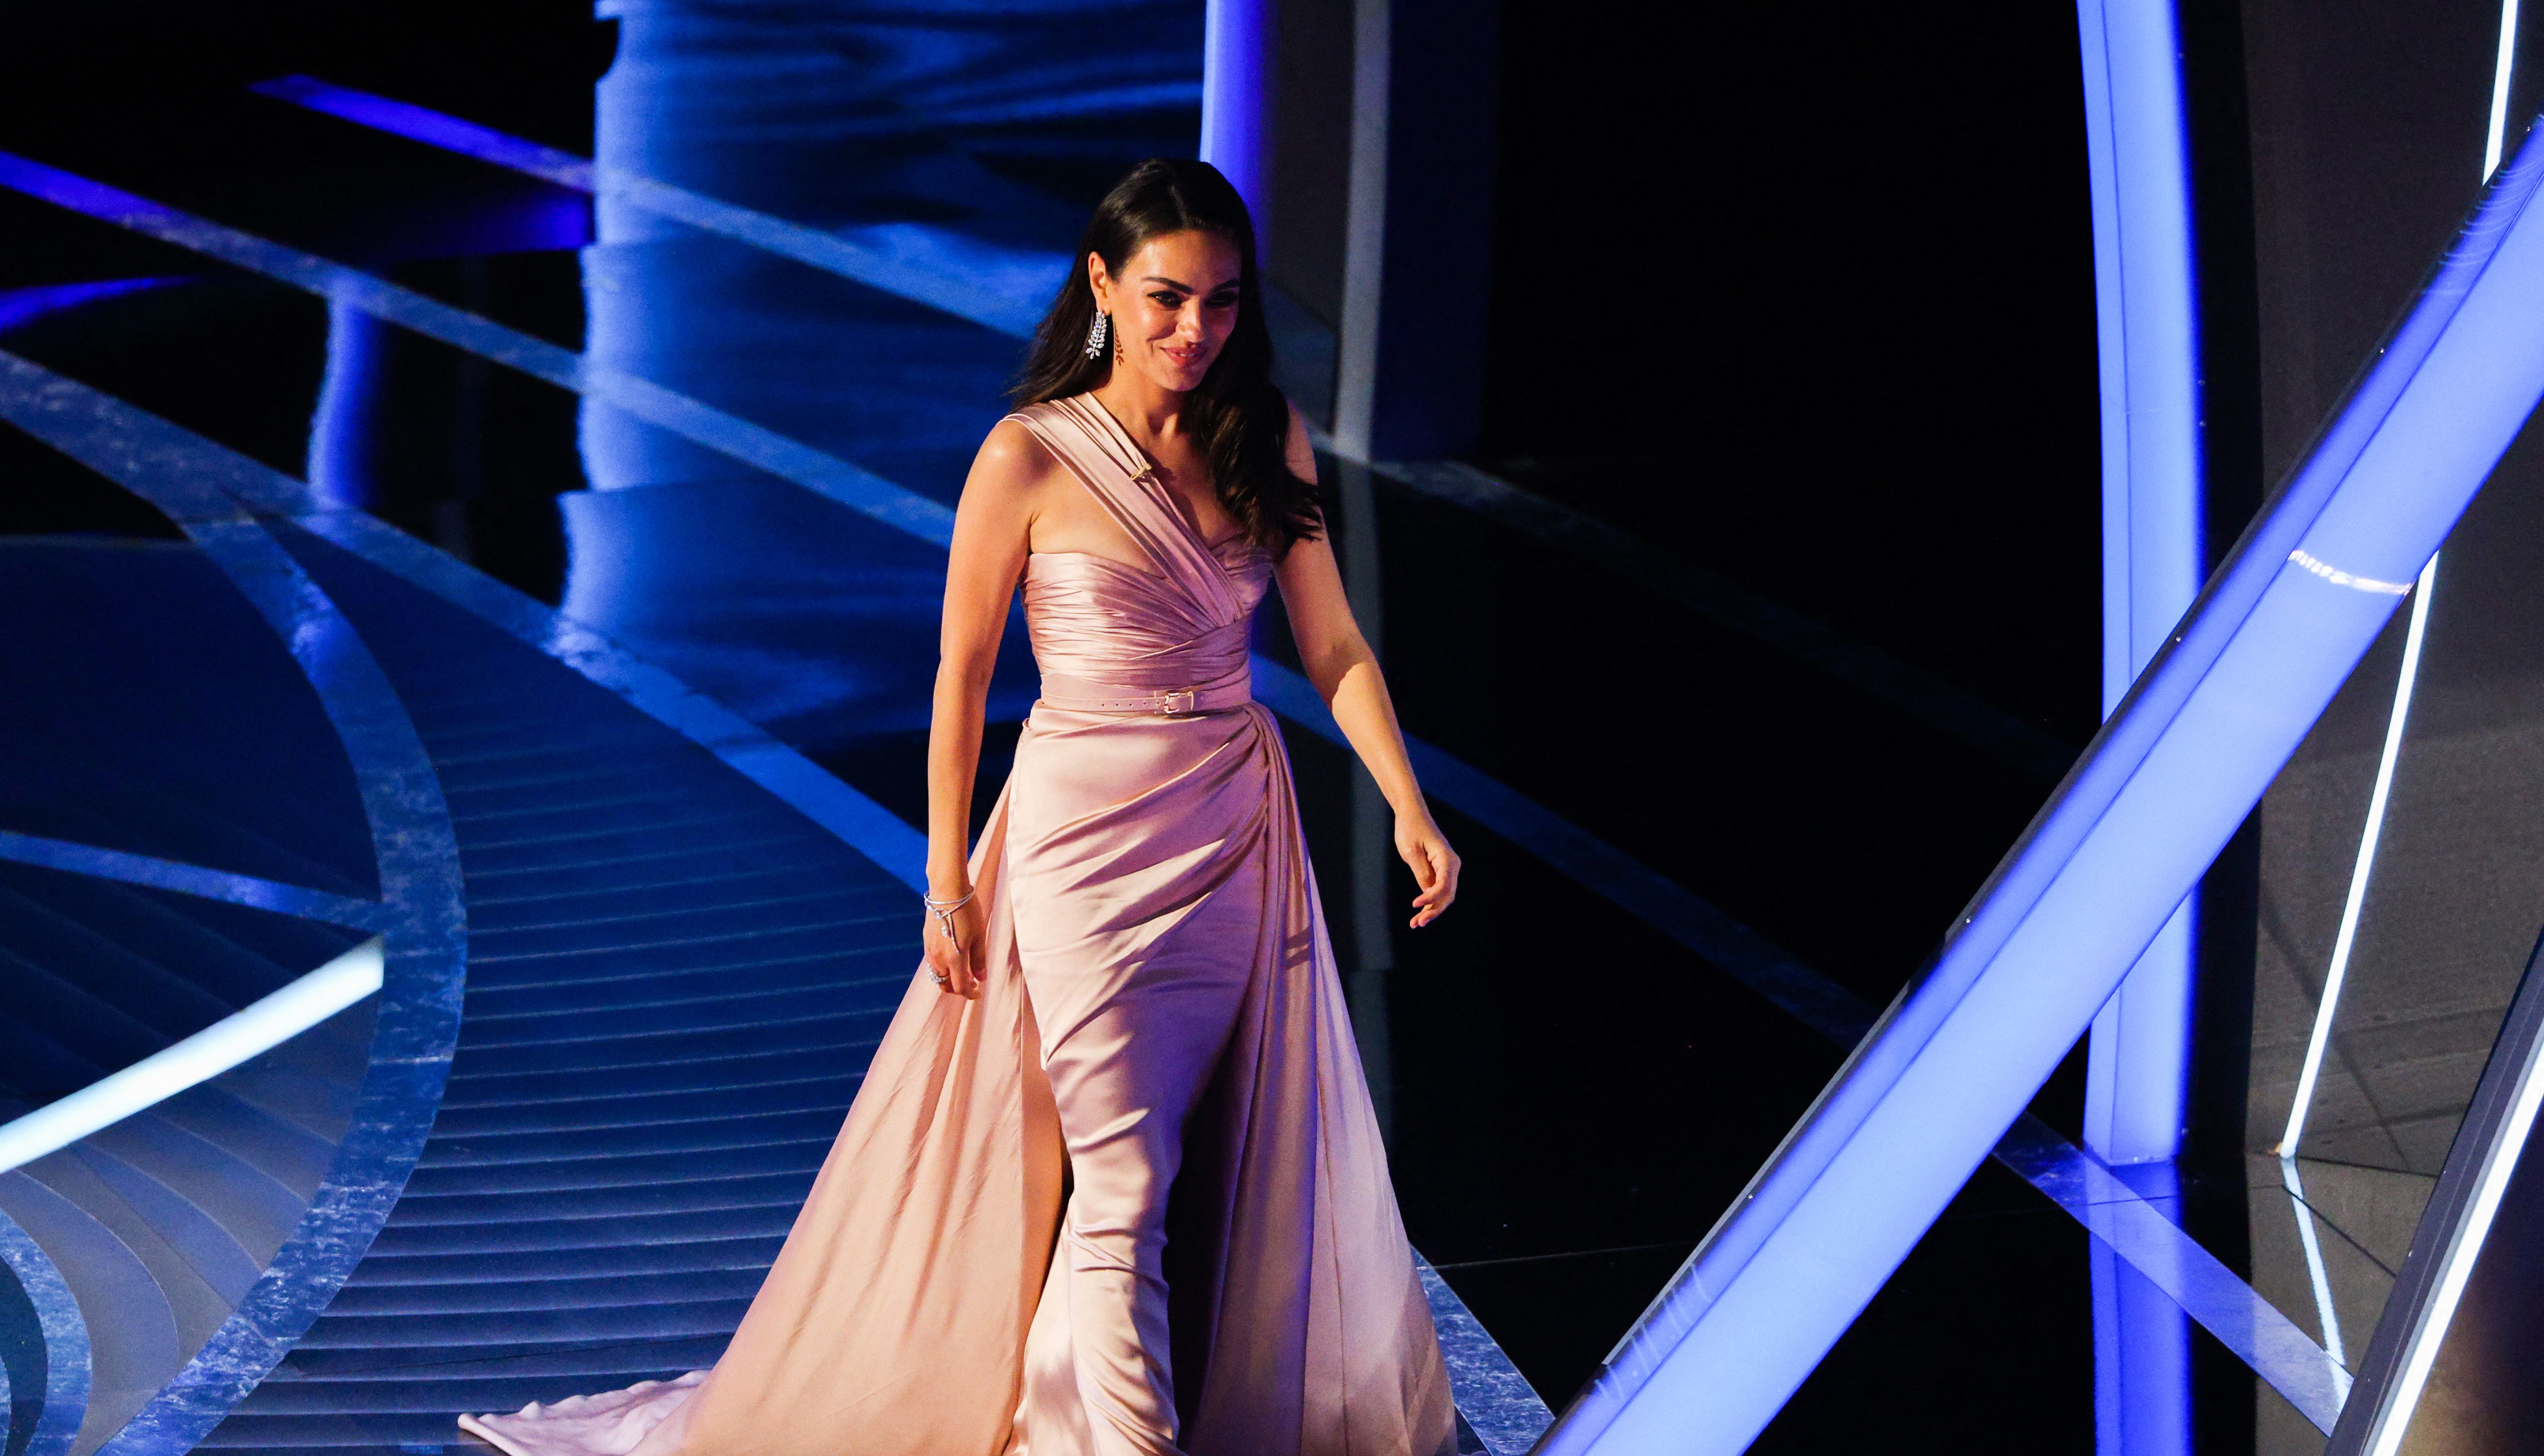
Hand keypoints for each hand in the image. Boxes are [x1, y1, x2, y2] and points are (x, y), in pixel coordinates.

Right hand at [922, 889, 986, 997]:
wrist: (947, 892)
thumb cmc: (967, 912)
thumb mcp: (979, 936)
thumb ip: (979, 959)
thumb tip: (981, 978)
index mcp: (954, 959)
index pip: (960, 987)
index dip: (970, 994)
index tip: (979, 991)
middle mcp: (939, 958)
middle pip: (945, 985)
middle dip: (958, 989)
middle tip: (971, 983)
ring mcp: (930, 951)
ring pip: (937, 975)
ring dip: (949, 980)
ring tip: (962, 972)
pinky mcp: (926, 942)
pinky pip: (932, 964)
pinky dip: (942, 969)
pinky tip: (952, 959)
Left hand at [1395, 812, 1460, 928]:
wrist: (1412, 815)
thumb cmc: (1410, 829)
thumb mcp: (1412, 851)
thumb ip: (1421, 872)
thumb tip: (1428, 892)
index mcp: (1447, 858)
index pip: (1444, 885)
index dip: (1431, 898)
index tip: (1414, 904)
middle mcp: (1452, 865)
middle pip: (1447, 894)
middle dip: (1433, 910)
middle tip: (1416, 923)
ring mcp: (1448, 869)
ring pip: (1444, 896)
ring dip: (1431, 910)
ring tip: (1415, 923)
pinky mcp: (1440, 872)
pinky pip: (1438, 891)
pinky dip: (1429, 903)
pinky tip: (1418, 915)